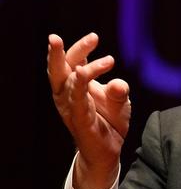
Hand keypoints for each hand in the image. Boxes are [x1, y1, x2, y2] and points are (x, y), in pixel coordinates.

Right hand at [47, 32, 130, 188]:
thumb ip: (118, 90)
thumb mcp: (119, 101)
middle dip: (56, 54)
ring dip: (79, 68)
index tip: (95, 37)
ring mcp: (72, 108)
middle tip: (54, 38)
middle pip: (59, 70)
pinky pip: (76, 101)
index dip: (80, 48)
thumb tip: (118, 83)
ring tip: (94, 58)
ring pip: (67, 84)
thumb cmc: (110, 121)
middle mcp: (69, 95)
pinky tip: (81, 73)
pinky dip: (78, 86)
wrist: (109, 151)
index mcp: (76, 85)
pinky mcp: (79, 120)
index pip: (73, 62)